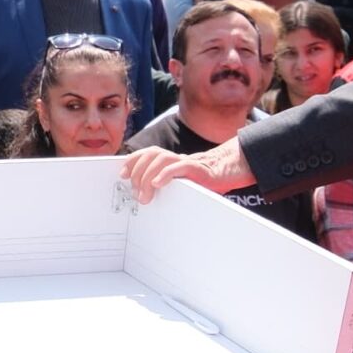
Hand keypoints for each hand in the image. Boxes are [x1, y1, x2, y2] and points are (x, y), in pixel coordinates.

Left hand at [119, 138, 253, 203]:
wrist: (229, 171)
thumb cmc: (204, 180)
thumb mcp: (181, 182)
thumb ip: (166, 186)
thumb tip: (145, 199)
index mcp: (170, 160)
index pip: (147, 153)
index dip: (133, 161)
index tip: (123, 175)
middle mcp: (176, 158)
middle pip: (150, 155)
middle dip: (138, 172)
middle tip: (135, 193)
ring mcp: (186, 161)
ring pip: (160, 159)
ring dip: (148, 176)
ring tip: (144, 195)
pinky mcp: (198, 168)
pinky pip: (179, 166)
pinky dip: (165, 173)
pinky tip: (157, 183)